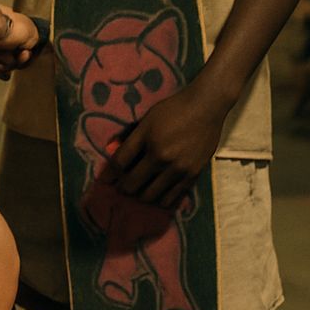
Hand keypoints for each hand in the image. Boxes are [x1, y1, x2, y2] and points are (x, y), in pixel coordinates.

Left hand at [106, 83, 226, 207]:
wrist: (205, 109)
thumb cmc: (173, 110)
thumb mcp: (147, 119)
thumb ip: (131, 138)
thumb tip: (112, 151)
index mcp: (147, 140)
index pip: (120, 163)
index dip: (109, 173)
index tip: (105, 180)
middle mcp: (161, 158)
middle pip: (133, 183)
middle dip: (123, 187)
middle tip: (121, 187)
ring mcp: (178, 169)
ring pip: (152, 195)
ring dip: (141, 196)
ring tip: (138, 193)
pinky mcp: (193, 175)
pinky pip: (174, 197)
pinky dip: (162, 200)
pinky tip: (157, 198)